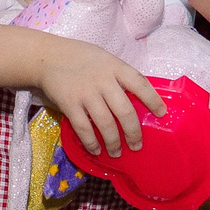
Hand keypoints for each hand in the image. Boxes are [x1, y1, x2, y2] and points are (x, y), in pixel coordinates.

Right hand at [36, 36, 163, 156]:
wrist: (48, 56)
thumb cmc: (81, 58)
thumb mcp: (105, 59)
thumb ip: (119, 76)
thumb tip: (137, 101)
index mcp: (115, 67)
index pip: (140, 83)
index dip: (153, 100)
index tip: (161, 114)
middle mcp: (103, 80)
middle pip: (125, 111)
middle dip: (133, 132)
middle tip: (137, 145)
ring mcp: (86, 93)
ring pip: (106, 124)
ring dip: (113, 142)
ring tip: (116, 153)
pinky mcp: (69, 104)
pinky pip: (83, 128)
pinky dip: (91, 143)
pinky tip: (96, 150)